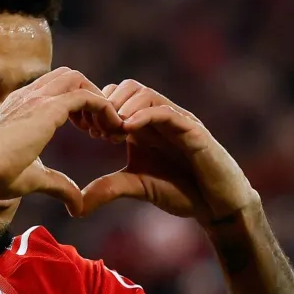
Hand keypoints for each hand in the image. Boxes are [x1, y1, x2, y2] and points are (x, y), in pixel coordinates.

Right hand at [0, 68, 121, 216]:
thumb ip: (58, 184)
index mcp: (21, 106)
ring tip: (107, 129)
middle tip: (100, 128)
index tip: (89, 131)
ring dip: (98, 100)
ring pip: (79, 80)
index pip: (55, 88)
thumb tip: (77, 204)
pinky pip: (85, 96)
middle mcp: (29, 96)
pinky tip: (109, 130)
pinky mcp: (47, 108)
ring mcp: (36, 98)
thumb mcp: (34, 178)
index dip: (77, 105)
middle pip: (70, 76)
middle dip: (90, 96)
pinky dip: (103, 107)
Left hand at [79, 80, 259, 223]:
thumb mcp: (136, 187)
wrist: (217, 205)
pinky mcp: (193, 131)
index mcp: (142, 125)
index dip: (96, 109)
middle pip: (126, 87)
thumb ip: (108, 189)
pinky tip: (127, 129)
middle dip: (106, 104)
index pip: (114, 97)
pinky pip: (167, 112)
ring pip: (144, 93)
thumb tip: (75, 206)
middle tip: (97, 131)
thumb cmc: (180, 191)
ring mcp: (177, 121)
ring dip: (122, 107)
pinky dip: (145, 115)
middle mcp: (158, 117)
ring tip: (111, 132)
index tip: (86, 130)